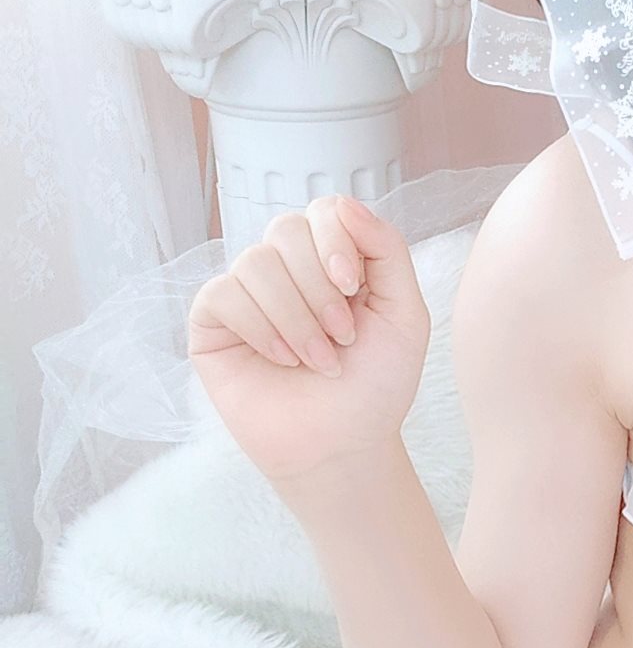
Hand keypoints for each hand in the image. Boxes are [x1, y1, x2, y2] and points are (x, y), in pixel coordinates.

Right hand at [187, 195, 430, 484]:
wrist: (343, 443)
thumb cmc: (375, 383)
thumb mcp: (405, 313)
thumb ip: (387, 250)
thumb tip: (345, 203)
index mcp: (333, 256)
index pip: (325, 209)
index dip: (336, 239)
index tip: (353, 287)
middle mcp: (287, 266)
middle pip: (287, 229)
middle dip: (319, 287)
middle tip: (342, 336)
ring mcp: (247, 291)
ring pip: (256, 263)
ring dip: (295, 317)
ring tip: (318, 360)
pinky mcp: (213, 321)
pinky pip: (222, 293)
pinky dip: (259, 327)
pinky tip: (281, 359)